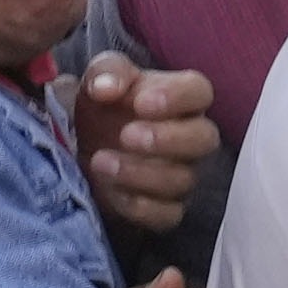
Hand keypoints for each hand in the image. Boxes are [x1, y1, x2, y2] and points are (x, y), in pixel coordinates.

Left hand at [71, 61, 218, 242]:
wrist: (82, 149)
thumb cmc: (103, 106)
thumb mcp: (99, 78)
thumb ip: (106, 73)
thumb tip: (107, 88)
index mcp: (181, 98)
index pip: (200, 92)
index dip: (176, 98)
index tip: (140, 103)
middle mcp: (190, 137)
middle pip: (205, 139)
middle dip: (166, 139)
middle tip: (126, 135)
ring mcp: (182, 174)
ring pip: (183, 179)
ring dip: (140, 173)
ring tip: (100, 161)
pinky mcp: (166, 208)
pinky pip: (168, 214)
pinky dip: (139, 206)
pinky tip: (111, 191)